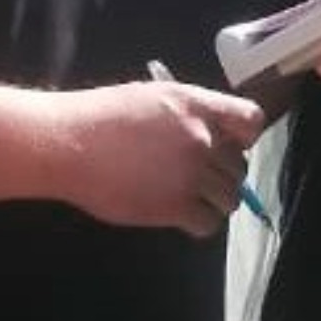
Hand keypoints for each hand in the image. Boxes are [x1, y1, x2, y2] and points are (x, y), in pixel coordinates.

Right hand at [52, 79, 265, 238]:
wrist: (69, 143)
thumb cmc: (102, 116)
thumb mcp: (153, 97)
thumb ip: (189, 113)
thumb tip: (213, 135)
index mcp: (195, 105)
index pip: (251, 120)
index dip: (244, 137)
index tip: (229, 145)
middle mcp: (200, 138)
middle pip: (239, 165)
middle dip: (224, 173)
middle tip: (200, 177)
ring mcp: (189, 173)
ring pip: (229, 197)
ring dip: (215, 200)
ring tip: (191, 197)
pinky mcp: (174, 206)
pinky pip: (209, 223)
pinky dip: (200, 222)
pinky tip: (181, 213)